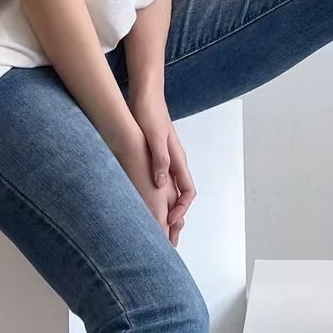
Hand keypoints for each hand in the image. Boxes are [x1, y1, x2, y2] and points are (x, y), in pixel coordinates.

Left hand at [129, 89, 196, 248]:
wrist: (145, 95)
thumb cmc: (150, 114)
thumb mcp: (155, 138)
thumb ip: (160, 160)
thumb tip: (162, 184)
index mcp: (177, 161)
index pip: (188, 193)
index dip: (181, 210)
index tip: (170, 221)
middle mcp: (174, 163)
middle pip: (181, 197)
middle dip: (177, 218)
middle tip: (169, 237)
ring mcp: (165, 160)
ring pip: (170, 192)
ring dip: (166, 210)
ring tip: (158, 227)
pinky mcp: (154, 157)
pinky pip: (159, 183)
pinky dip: (156, 198)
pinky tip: (144, 204)